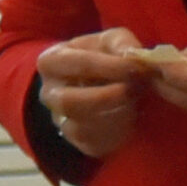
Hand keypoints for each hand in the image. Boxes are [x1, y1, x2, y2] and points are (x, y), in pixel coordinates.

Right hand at [36, 27, 152, 158]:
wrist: (96, 84)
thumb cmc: (102, 57)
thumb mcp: (110, 41)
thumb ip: (122, 43)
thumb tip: (132, 55)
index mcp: (51, 62)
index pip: (75, 65)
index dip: (109, 66)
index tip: (137, 67)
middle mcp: (49, 94)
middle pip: (69, 102)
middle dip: (106, 97)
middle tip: (133, 89)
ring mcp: (60, 120)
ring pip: (80, 127)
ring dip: (114, 115)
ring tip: (135, 101)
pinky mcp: (78, 141)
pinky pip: (94, 144)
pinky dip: (117, 132)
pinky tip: (131, 116)